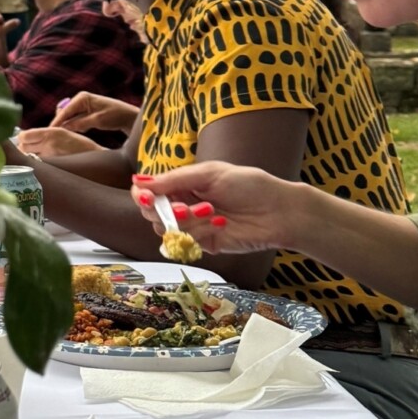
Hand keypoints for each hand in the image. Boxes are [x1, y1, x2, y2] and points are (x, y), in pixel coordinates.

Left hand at [16, 126, 105, 157]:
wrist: (93, 157)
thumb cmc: (78, 144)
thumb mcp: (62, 132)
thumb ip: (44, 134)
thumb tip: (26, 136)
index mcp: (50, 132)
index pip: (24, 136)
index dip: (22, 138)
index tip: (24, 139)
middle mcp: (48, 144)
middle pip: (23, 147)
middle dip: (23, 148)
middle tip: (29, 148)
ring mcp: (50, 157)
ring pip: (28, 158)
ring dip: (28, 157)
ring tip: (35, 156)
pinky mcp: (53, 167)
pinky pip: (37, 166)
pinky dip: (35, 165)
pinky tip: (40, 164)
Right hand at [50, 91, 137, 135]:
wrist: (128, 116)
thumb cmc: (115, 115)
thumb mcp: (97, 121)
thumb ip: (80, 123)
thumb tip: (64, 127)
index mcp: (82, 98)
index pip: (65, 111)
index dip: (57, 121)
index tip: (49, 131)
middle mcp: (80, 100)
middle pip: (65, 113)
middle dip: (60, 124)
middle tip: (54, 136)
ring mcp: (82, 105)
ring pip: (69, 117)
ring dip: (67, 126)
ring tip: (61, 136)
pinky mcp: (85, 112)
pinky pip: (75, 120)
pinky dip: (74, 126)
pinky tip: (75, 132)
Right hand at [130, 163, 294, 254]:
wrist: (279, 212)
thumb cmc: (249, 185)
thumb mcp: (209, 173)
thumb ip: (173, 180)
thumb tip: (138, 181)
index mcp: (181, 184)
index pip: (148, 191)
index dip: (142, 195)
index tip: (148, 197)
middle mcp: (183, 205)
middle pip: (151, 213)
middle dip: (164, 211)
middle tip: (182, 208)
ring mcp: (193, 226)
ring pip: (168, 230)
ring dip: (187, 221)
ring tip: (211, 211)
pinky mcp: (206, 244)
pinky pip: (189, 243)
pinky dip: (202, 232)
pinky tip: (221, 224)